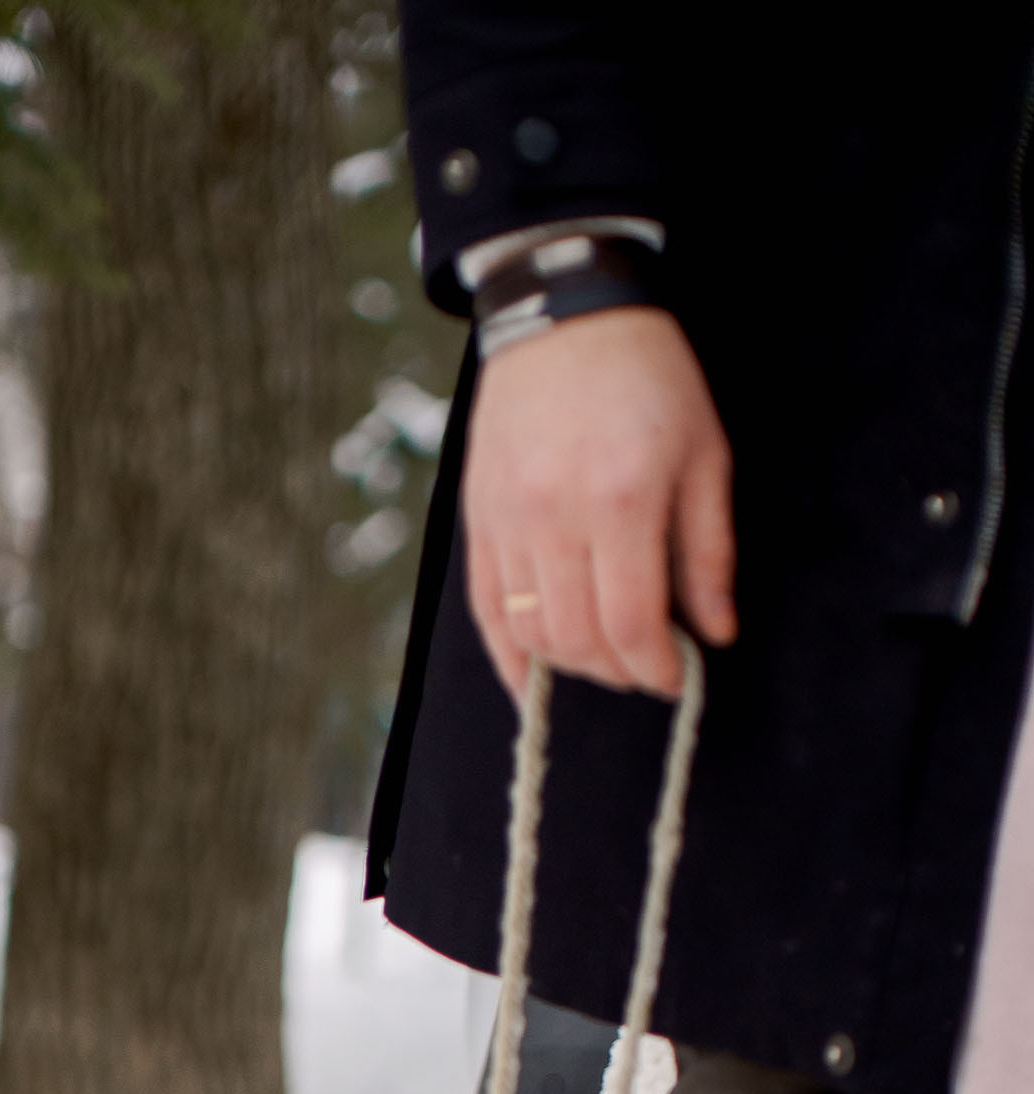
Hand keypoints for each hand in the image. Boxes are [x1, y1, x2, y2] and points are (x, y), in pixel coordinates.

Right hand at [463, 308, 736, 702]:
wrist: (566, 316)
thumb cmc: (648, 379)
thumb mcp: (704, 455)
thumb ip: (708, 552)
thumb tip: (716, 632)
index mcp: (621, 501)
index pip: (630, 625)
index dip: (656, 668)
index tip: (676, 675)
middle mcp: (555, 518)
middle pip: (579, 640)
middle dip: (617, 670)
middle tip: (643, 665)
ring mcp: (508, 522)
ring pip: (530, 632)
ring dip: (570, 662)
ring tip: (602, 654)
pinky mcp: (478, 520)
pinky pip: (485, 610)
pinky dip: (510, 655)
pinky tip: (534, 676)